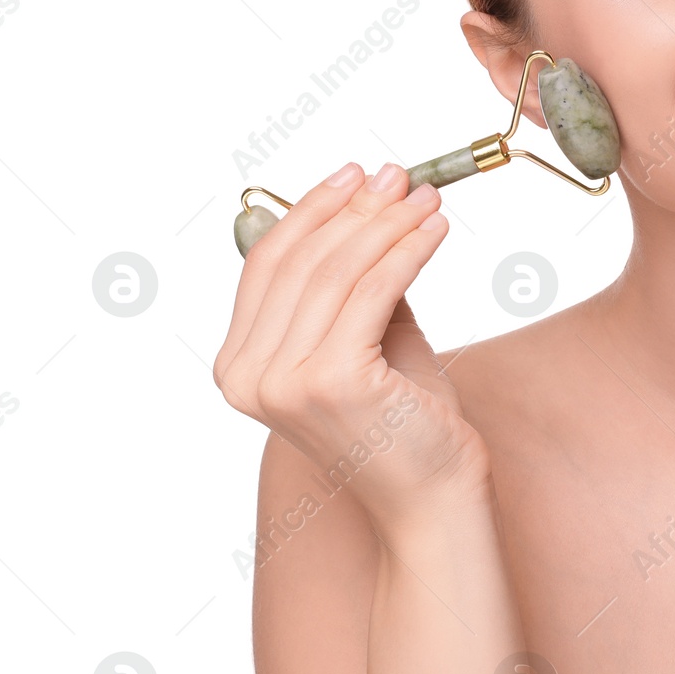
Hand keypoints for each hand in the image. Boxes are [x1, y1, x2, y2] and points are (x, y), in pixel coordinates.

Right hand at [213, 161, 489, 536]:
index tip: (354, 174)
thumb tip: (372, 206)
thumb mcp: (368, 339)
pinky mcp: (333, 381)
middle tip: (399, 176)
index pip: (267, 264)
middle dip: (356, 208)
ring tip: (427, 199)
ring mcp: (284, 383)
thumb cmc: (405, 423)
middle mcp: (248, 377)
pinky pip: (374, 291)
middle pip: (302, 261)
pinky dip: (408, 250)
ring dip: (389, 223)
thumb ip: (354, 284)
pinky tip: (435, 230)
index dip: (311, 210)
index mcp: (239, 367)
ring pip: (339, 271)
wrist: (432, 499)